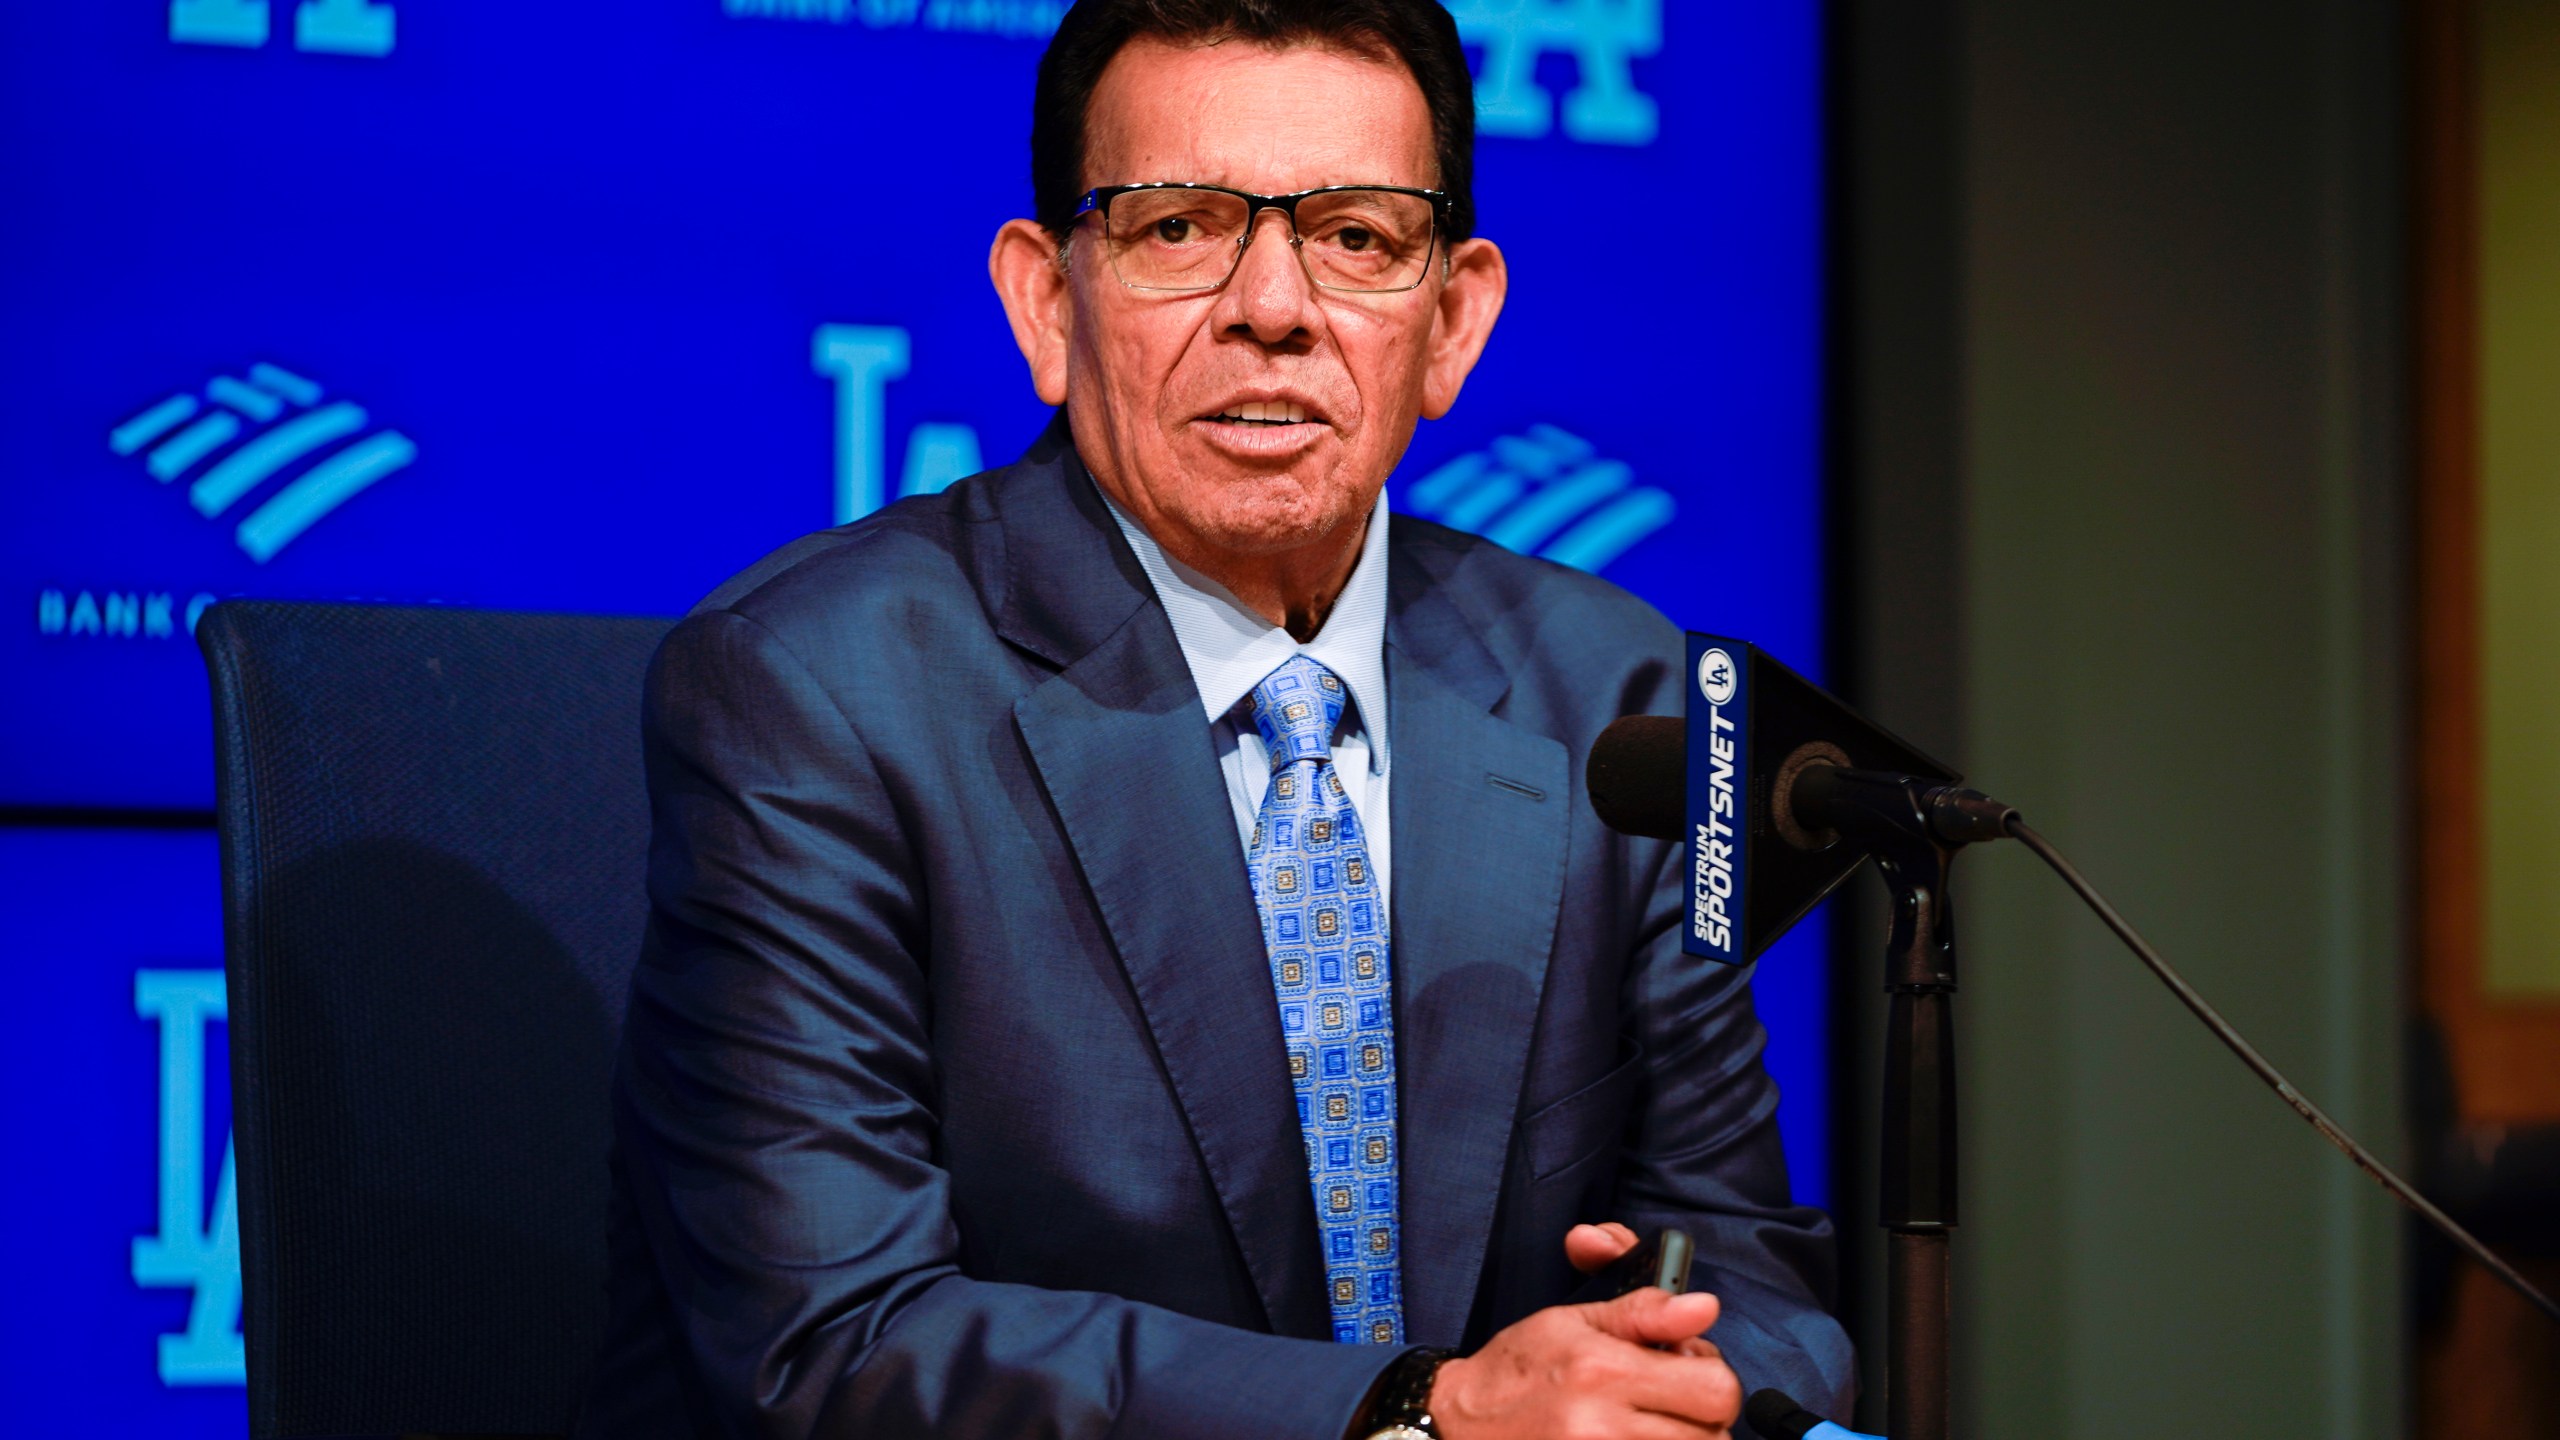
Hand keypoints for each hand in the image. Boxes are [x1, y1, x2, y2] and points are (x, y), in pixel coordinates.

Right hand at [1424, 1224, 1741, 1439]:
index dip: (1711, 1373)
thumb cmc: (1516, 1371)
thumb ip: (1645, 1312)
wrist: (1460, 1425)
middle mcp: (1606, 1427)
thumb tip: (1704, 1307)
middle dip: (1703, 1414)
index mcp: (1604, 1372)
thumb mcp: (1571, 1322)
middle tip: (1670, 1400)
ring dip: (1683, 1438)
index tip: (1685, 1366)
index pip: (1715, 1387)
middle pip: (1715, 1434)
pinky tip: (1633, 1437)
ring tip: (1647, 1422)